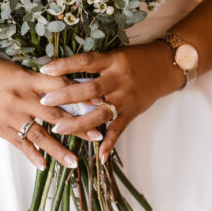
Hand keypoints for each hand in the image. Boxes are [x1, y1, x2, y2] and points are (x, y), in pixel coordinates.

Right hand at [0, 53, 102, 169]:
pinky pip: (19, 143)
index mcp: (30, 79)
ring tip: (74, 162)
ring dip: (58, 149)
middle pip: (55, 114)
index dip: (81, 95)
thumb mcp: (23, 72)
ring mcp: (11, 115)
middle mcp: (23, 97)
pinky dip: (32, 155)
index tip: (100, 103)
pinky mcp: (0, 127)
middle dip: (78, 126)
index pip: (61, 87)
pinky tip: (44, 165)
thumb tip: (73, 90)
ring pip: (39, 134)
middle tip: (97, 136)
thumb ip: (44, 82)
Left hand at [37, 41, 185, 161]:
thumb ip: (95, 65)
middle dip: (66, 96)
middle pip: (89, 90)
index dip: (64, 65)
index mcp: (112, 61)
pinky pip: (119, 130)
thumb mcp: (115, 55)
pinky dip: (109, 143)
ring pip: (100, 113)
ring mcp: (126, 98)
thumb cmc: (136, 58)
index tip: (44, 70)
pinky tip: (99, 155)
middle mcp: (119, 80)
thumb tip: (65, 72)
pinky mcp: (133, 112)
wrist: (166, 66)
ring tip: (58, 129)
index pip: (85, 61)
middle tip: (44, 101)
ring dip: (78, 123)